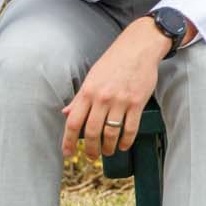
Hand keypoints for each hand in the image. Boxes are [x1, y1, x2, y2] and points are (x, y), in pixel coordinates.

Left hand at [61, 18, 166, 158]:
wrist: (138, 48)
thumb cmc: (114, 61)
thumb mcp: (92, 77)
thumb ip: (79, 97)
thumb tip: (66, 113)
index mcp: (87, 92)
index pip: (73, 122)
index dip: (68, 141)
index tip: (67, 153)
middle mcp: (102, 98)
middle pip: (91, 132)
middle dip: (90, 149)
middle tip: (91, 156)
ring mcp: (120, 101)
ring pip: (111, 133)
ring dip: (108, 147)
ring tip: (107, 152)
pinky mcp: (137, 102)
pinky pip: (130, 128)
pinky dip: (126, 141)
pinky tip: (123, 145)